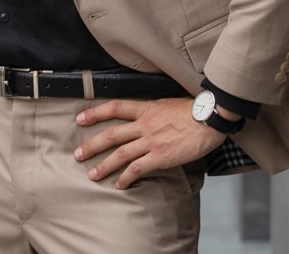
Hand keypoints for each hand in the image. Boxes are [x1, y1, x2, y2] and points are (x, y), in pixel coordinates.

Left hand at [73, 98, 224, 188]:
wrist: (210, 118)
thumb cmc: (194, 110)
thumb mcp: (167, 103)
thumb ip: (153, 111)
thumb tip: (145, 116)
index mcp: (145, 109)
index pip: (114, 108)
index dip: (94, 113)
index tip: (80, 119)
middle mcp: (144, 125)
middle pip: (111, 135)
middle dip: (92, 145)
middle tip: (78, 154)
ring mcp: (151, 141)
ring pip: (120, 154)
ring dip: (104, 165)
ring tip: (92, 174)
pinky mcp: (160, 157)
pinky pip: (138, 169)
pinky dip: (126, 178)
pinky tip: (120, 185)